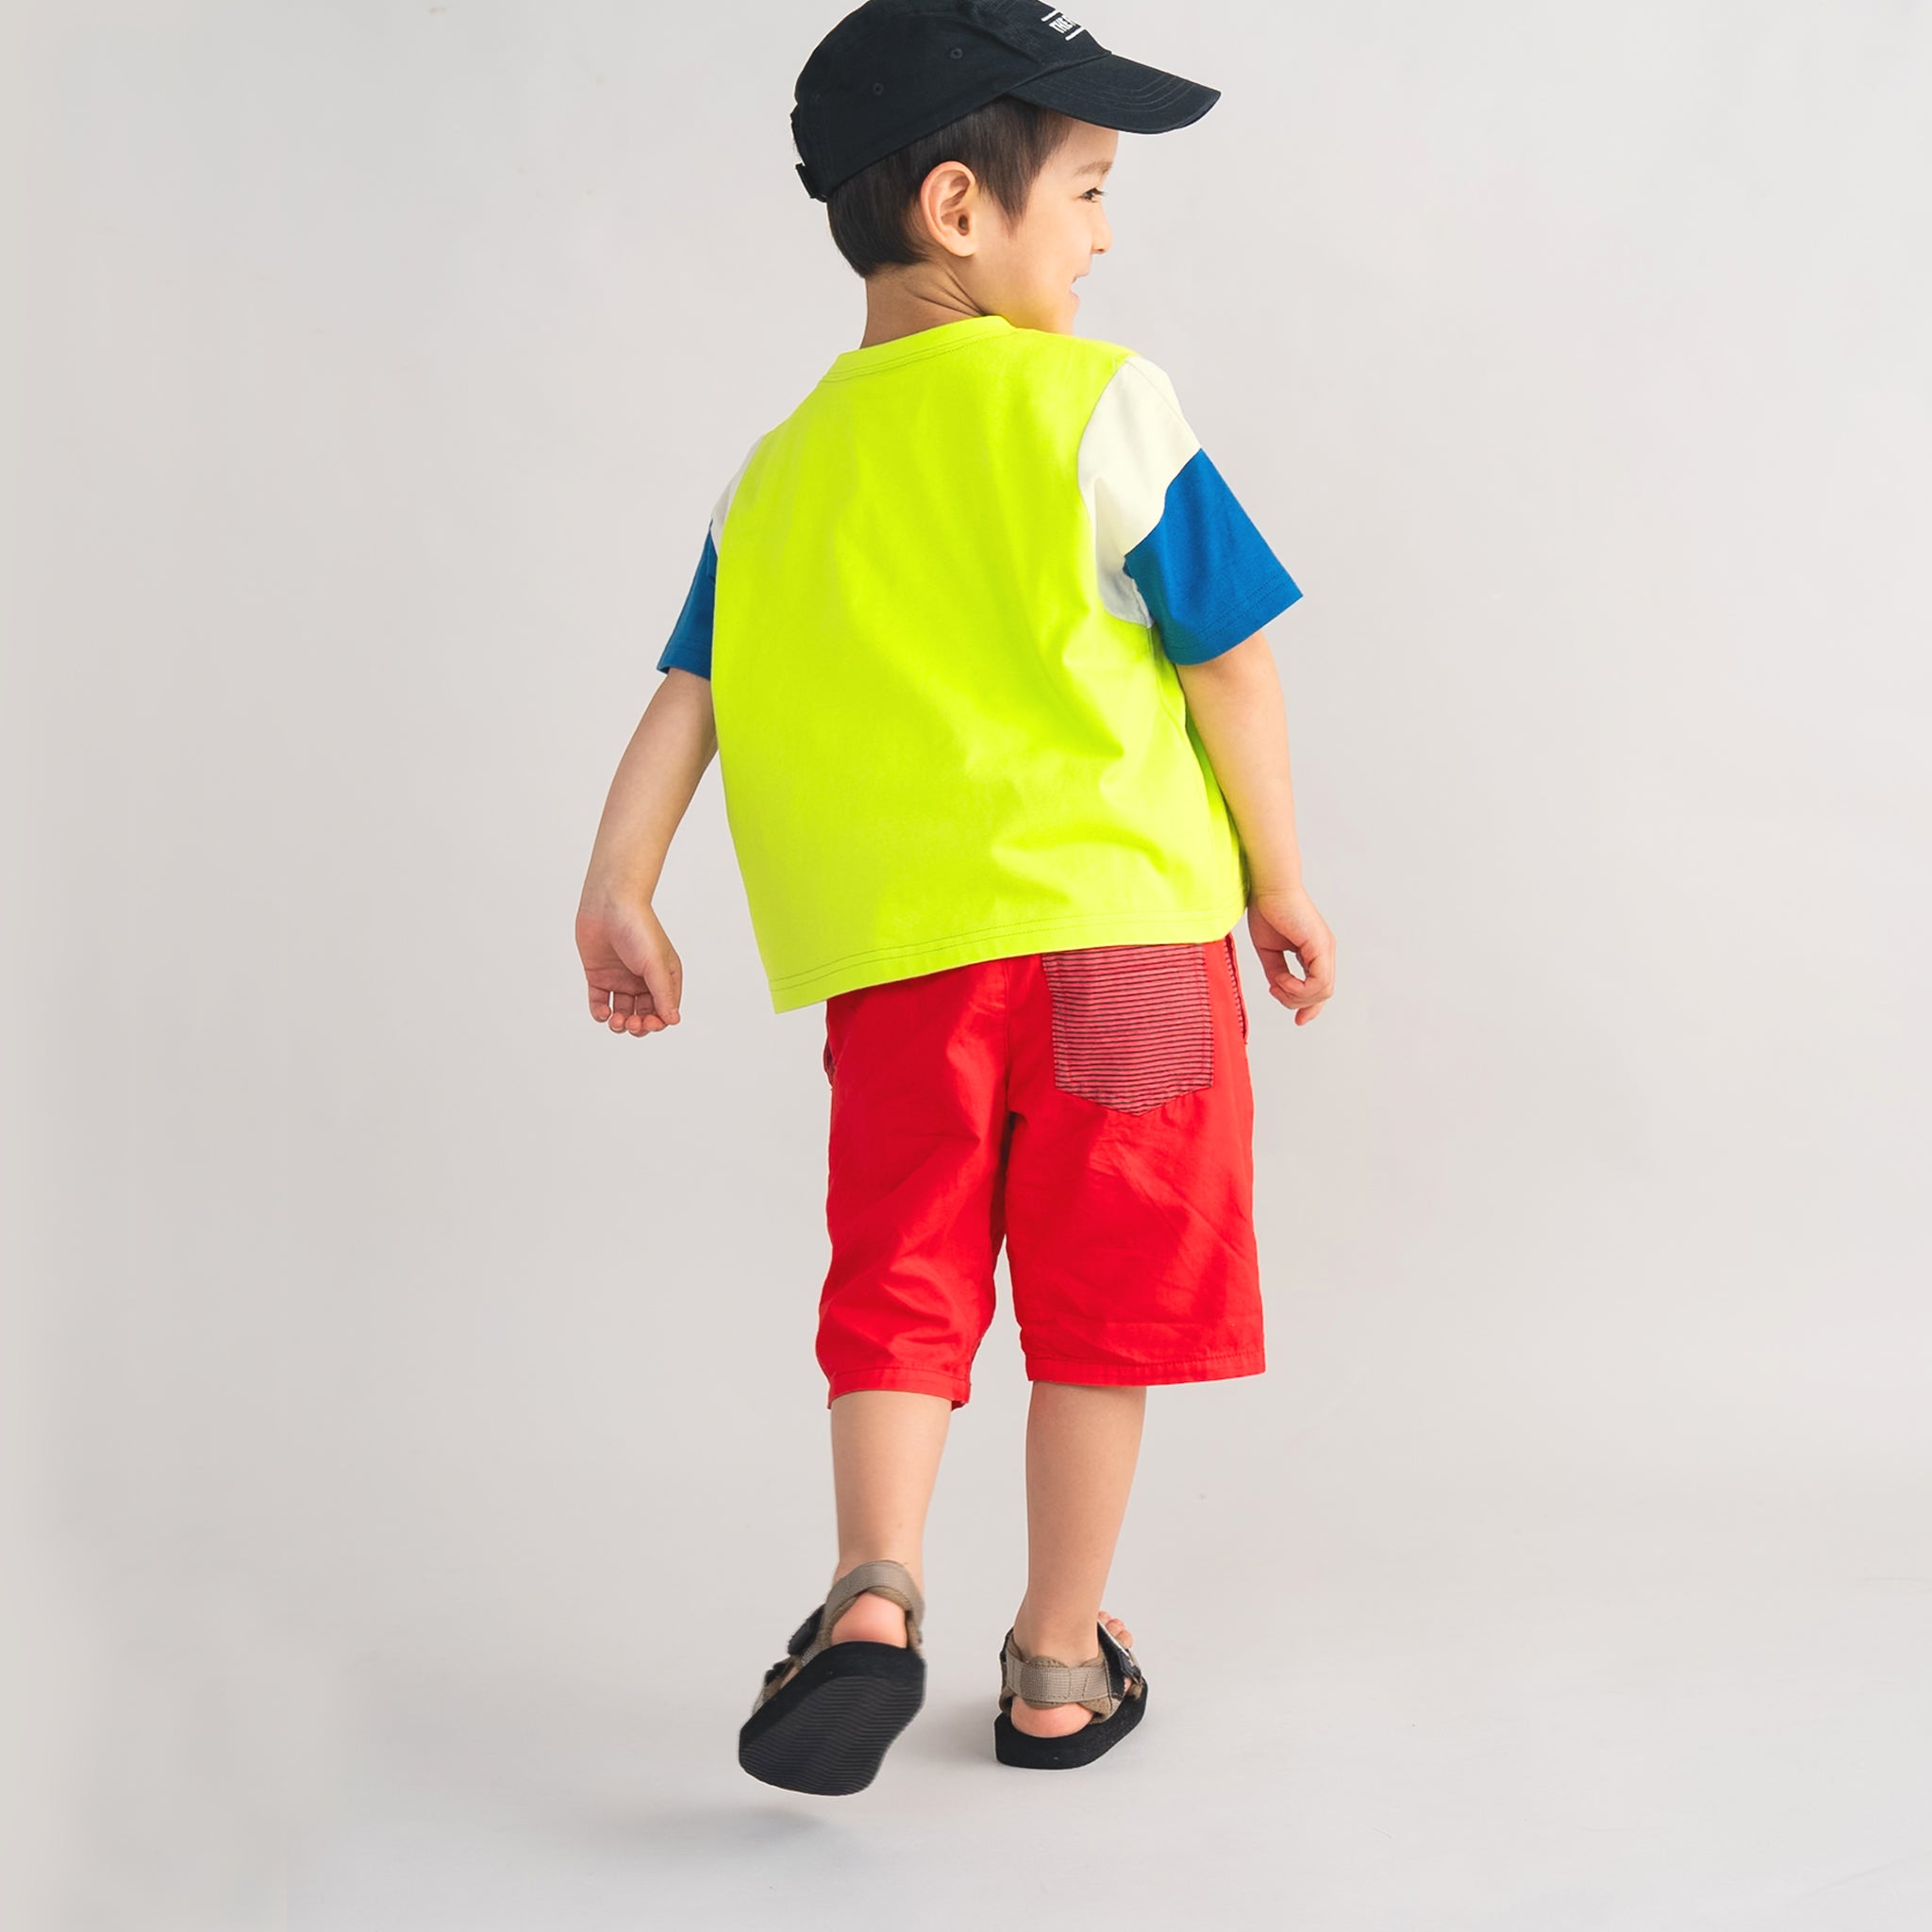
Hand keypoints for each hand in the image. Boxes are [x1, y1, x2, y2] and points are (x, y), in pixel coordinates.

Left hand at [576, 892, 681, 1035]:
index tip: (649, 1022)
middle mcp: (643, 980)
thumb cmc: (639, 928)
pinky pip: (600, 1003)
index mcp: (663, 976)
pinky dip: (601, 1013)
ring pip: (622, 1012)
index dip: (658, 1022)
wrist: (609, 905)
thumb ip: (663, 993)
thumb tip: (674, 1021)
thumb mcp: (655, 964)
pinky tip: (603, 1012)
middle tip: (632, 1023)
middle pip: (644, 1015)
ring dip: (620, 1023)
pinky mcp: (599, 976)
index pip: (664, 1010)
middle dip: (639, 1025)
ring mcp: (620, 979)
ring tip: (616, 1020)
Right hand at [1246, 885, 1334, 1025]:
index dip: (1310, 1007)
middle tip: (1275, 990)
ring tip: (1276, 985)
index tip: (1299, 1020)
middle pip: (1322, 994)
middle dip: (1297, 1002)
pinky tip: (1281, 981)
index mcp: (1314, 952)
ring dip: (1295, 996)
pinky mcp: (1320, 947)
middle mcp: (1324, 952)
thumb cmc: (1267, 910)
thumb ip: (1277, 972)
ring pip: (1322, 992)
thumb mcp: (1269, 951)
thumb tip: (1280, 989)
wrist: (1268, 887)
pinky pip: (1318, 982)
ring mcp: (1325, 949)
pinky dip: (1297, 988)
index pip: (1320, 988)